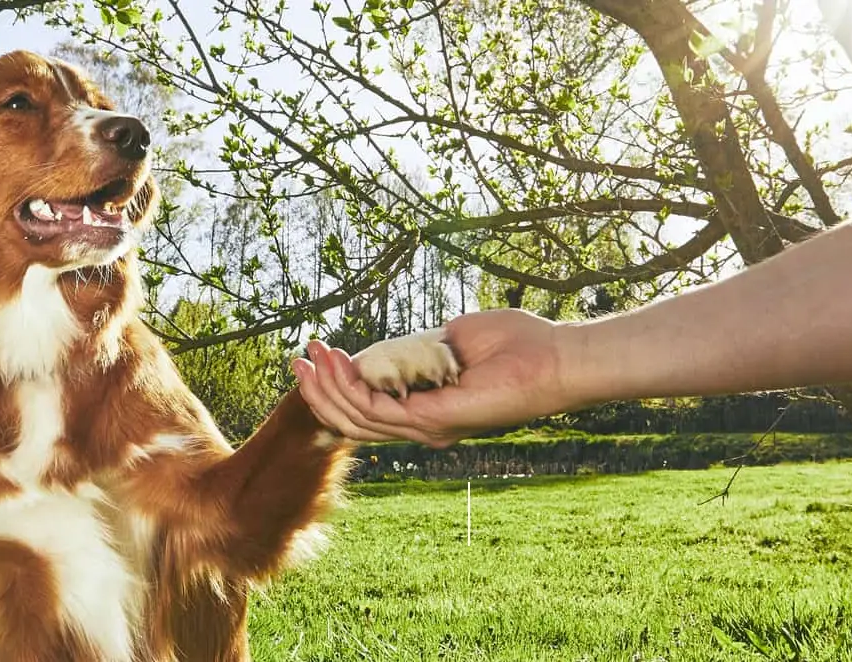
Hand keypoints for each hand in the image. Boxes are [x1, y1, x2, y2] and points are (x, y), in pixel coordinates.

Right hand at [291, 308, 574, 446]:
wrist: (553, 357)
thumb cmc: (515, 345)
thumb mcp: (450, 339)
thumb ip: (415, 347)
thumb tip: (385, 347)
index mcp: (427, 410)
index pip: (368, 409)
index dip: (336, 386)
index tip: (315, 355)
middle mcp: (424, 425)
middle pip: (354, 419)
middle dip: (320, 390)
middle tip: (298, 359)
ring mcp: (427, 426)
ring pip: (358, 418)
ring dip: (329, 386)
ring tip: (311, 355)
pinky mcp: (433, 421)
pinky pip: (378, 410)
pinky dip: (352, 386)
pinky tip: (338, 361)